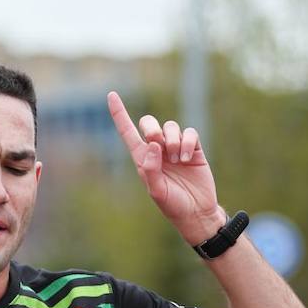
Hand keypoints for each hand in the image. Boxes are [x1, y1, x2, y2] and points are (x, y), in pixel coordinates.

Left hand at [107, 91, 223, 242]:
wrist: (197, 212)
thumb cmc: (173, 205)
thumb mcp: (156, 192)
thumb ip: (150, 169)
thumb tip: (152, 144)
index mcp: (143, 159)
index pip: (128, 132)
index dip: (119, 114)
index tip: (111, 95)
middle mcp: (157, 151)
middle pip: (149, 124)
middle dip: (152, 128)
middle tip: (158, 144)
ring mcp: (175, 148)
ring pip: (171, 126)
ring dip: (172, 140)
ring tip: (176, 159)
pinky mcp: (193, 149)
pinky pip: (189, 133)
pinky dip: (186, 142)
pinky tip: (186, 158)